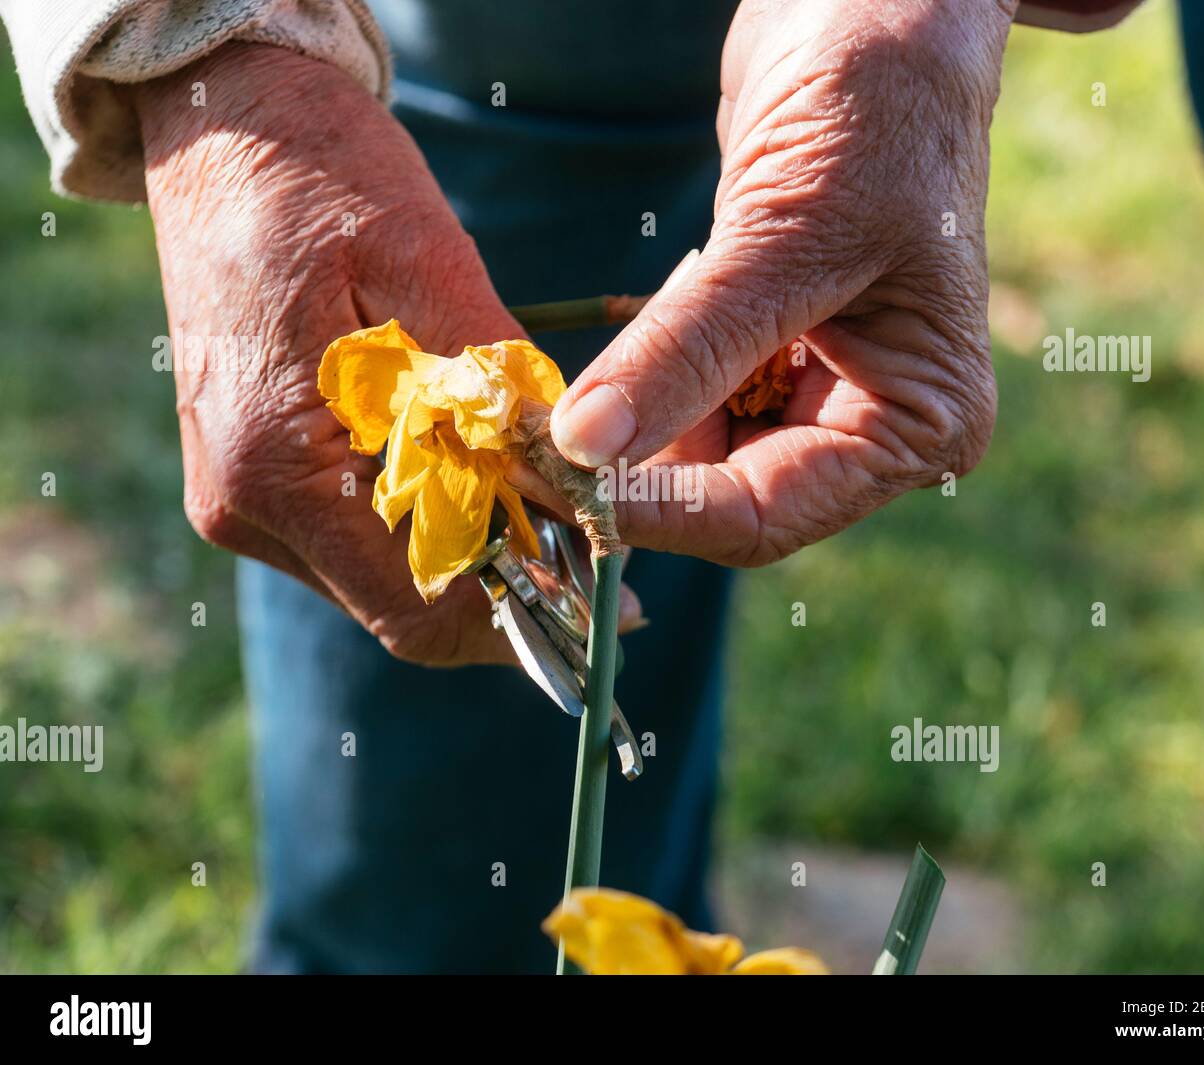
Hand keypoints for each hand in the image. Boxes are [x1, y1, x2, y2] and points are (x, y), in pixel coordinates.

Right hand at [137, 43, 638, 665]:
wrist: (223, 123)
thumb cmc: (325, 178)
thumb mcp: (433, 271)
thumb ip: (499, 396)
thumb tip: (574, 488)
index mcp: (279, 465)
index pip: (417, 608)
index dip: (520, 617)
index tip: (601, 597)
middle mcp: (246, 506)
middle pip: (402, 606)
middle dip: (504, 589)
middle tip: (589, 553)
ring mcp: (239, 497)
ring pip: (382, 576)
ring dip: (468, 555)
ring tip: (541, 504)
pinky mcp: (250, 477)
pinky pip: (355, 534)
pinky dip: (426, 521)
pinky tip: (475, 474)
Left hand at [539, 0, 1013, 565]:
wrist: (874, 12)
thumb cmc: (879, 107)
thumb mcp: (787, 235)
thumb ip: (687, 350)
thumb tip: (586, 444)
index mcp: (917, 423)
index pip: (769, 515)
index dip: (663, 511)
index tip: (565, 485)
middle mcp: (868, 427)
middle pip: (723, 497)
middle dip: (632, 471)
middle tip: (537, 439)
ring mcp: (812, 392)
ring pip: (689, 455)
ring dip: (624, 425)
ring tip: (571, 384)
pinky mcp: (760, 353)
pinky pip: (680, 397)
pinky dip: (636, 380)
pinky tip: (628, 338)